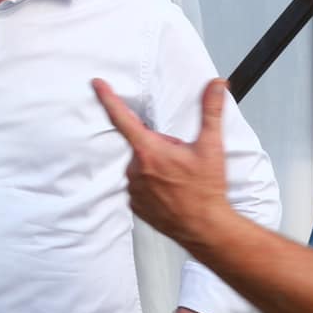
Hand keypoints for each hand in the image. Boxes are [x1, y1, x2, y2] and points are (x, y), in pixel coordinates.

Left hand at [91, 77, 237, 252]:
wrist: (205, 227)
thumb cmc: (206, 191)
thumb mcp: (211, 146)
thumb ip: (211, 110)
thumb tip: (215, 86)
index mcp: (149, 150)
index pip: (122, 117)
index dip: (107, 97)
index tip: (97, 84)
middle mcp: (135, 169)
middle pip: (142, 144)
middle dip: (160, 146)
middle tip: (181, 160)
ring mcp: (133, 188)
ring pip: (142, 165)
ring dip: (156, 165)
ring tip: (178, 178)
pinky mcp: (135, 204)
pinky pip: (140, 184)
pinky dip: (153, 183)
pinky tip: (170, 190)